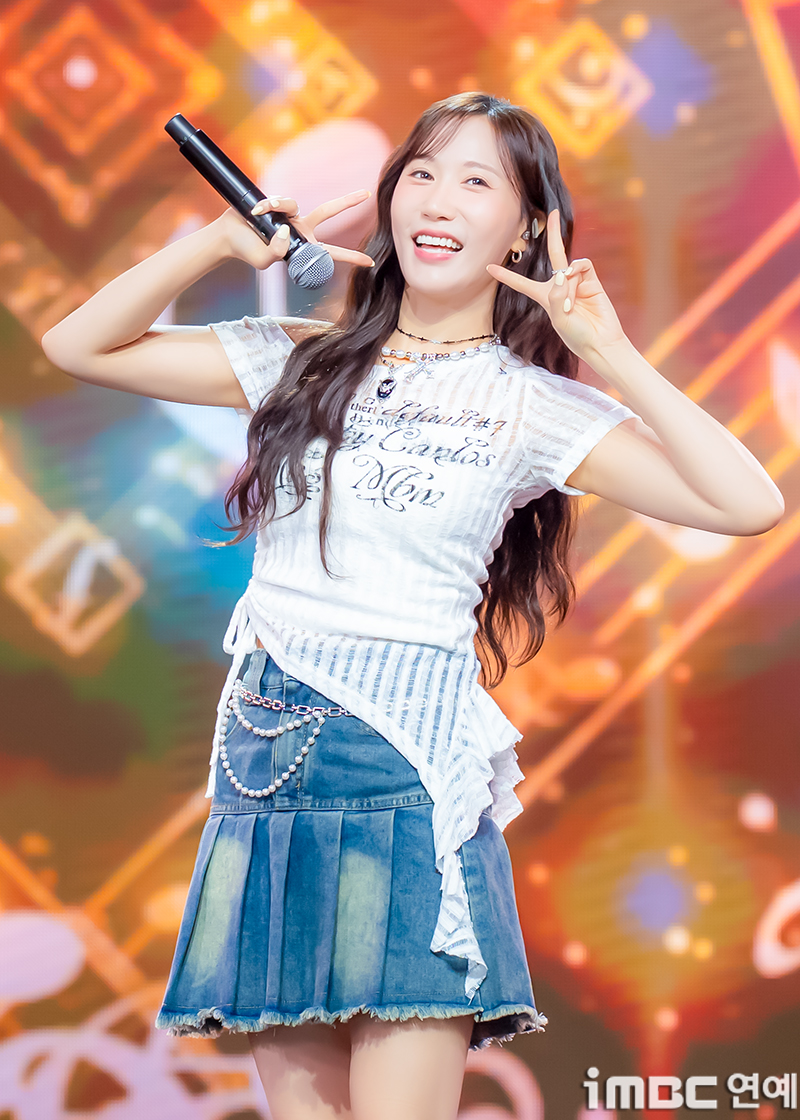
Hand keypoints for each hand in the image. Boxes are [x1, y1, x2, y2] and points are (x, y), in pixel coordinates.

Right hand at [217, 189, 374, 270]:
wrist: (228, 237)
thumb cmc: (247, 252)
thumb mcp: (265, 260)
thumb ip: (278, 251)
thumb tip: (287, 231)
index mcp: (303, 246)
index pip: (331, 254)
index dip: (351, 257)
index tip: (371, 262)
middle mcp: (300, 228)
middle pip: (328, 212)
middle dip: (347, 202)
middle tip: (367, 194)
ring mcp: (289, 214)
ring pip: (294, 203)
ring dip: (276, 207)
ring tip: (258, 215)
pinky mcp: (276, 202)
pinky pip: (277, 200)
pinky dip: (266, 205)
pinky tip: (255, 211)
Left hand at [486, 209, 626, 361]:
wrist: (601, 342)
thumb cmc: (577, 336)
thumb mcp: (558, 320)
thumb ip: (557, 297)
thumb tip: (563, 274)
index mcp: (545, 297)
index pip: (521, 283)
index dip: (506, 275)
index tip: (489, 267)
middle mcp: (560, 286)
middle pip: (554, 253)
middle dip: (553, 233)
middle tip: (553, 213)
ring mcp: (577, 282)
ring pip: (567, 267)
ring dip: (567, 285)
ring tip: (572, 305)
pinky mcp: (592, 281)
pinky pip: (582, 265)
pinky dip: (578, 272)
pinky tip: (578, 285)